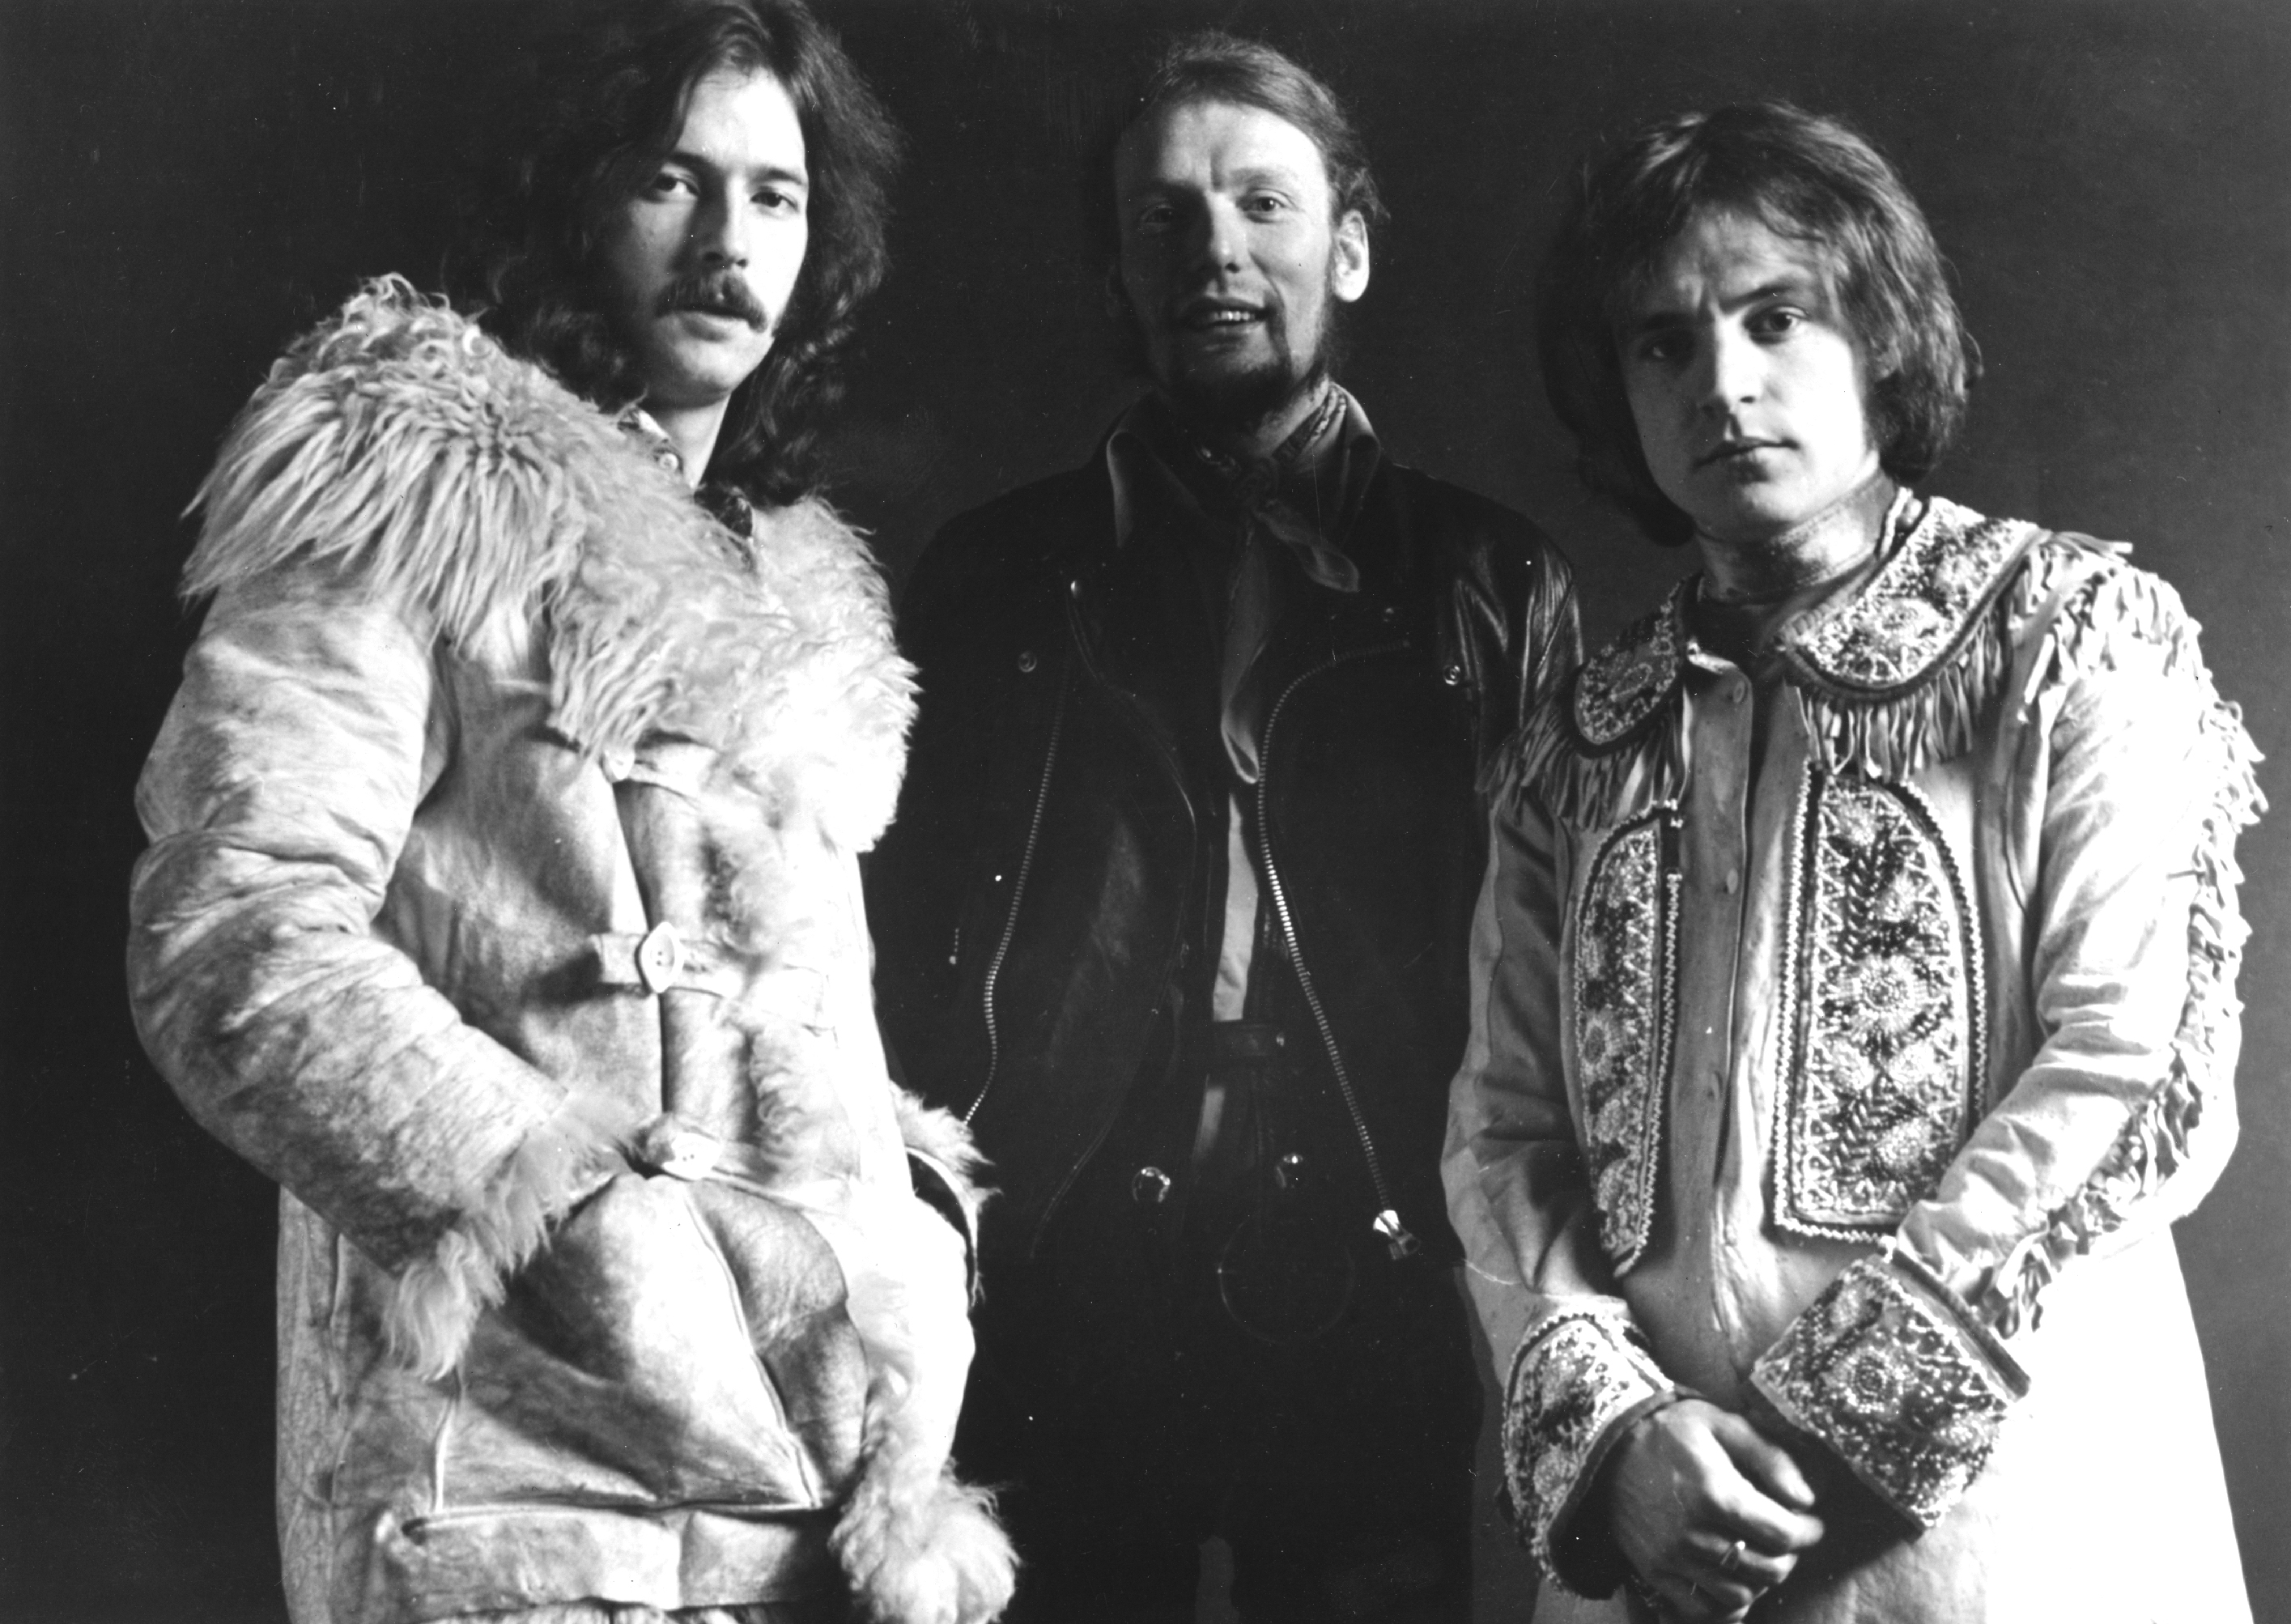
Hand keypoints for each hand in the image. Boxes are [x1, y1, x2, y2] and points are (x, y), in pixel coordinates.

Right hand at [1597, 1398, 1823, 1620]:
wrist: (1606, 1446)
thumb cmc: (1671, 1431)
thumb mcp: (1722, 1423)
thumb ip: (1770, 1456)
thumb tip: (1808, 1497)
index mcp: (1714, 1493)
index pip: (1783, 1534)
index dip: (1809, 1531)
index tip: (1811, 1521)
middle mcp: (1693, 1532)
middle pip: (1768, 1569)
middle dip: (1789, 1555)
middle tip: (1786, 1536)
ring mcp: (1671, 1557)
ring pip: (1740, 1594)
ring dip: (1759, 1578)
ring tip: (1759, 1553)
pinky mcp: (1654, 1572)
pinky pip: (1702, 1608)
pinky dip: (1725, 1601)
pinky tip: (1732, 1577)